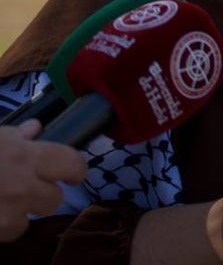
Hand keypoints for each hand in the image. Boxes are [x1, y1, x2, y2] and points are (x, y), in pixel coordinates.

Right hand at [0, 120, 87, 241]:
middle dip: (43, 194)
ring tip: (1, 202)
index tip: (70, 172)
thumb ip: (15, 136)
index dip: (74, 169)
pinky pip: (5, 234)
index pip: (71, 164)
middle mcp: (21, 187)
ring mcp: (5, 214)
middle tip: (26, 187)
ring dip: (19, 214)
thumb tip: (35, 129)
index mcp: (25, 156)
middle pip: (55, 199)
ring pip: (29, 222)